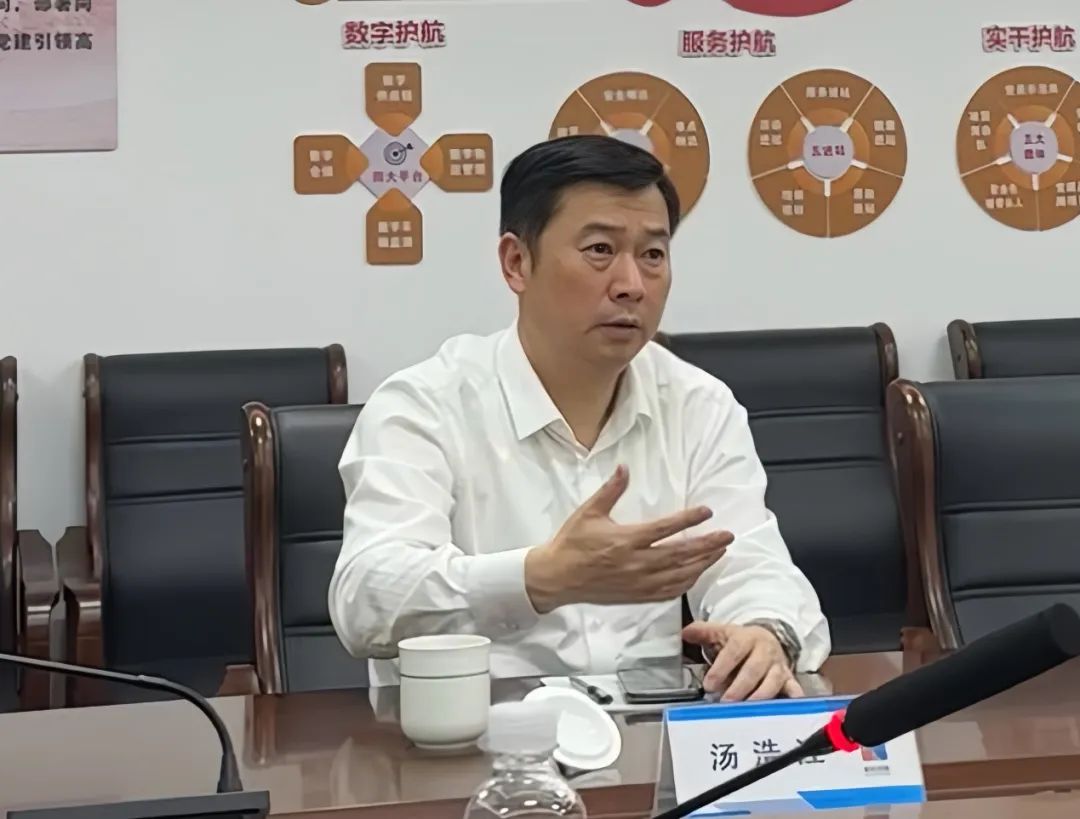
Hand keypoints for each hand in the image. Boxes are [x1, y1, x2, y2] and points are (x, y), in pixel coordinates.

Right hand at [524, 465, 732, 612]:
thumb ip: (610, 490)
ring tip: (719, 553)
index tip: (706, 511)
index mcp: (625, 540)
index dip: (689, 520)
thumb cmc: (571, 543)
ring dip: (703, 564)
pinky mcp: (636, 595)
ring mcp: (638, 583)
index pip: (665, 529)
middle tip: (727, 536)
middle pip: (680, 554)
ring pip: (679, 575)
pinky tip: (696, 574)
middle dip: (707, 545)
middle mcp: (636, 563)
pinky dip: (686, 583)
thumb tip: (624, 468)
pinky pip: (668, 592)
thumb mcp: (588, 512)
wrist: (557, 577)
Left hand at [682, 621, 803, 701]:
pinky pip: (794, 691)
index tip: (708, 685)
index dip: (721, 668)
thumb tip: (684, 633)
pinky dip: (791, 701)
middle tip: (725, 702)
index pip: (734, 652)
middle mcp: (765, 651)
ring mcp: (778, 666)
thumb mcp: (721, 633)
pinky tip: (785, 712)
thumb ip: (702, 632)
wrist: (768, 639)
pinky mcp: (789, 679)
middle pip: (754, 670)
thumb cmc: (739, 642)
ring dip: (759, 698)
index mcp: (746, 638)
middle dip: (739, 687)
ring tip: (745, 711)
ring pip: (772, 682)